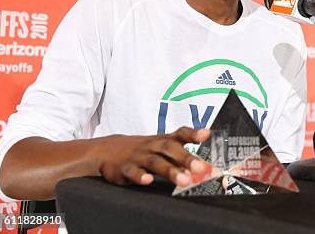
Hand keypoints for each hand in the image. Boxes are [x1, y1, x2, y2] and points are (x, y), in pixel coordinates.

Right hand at [95, 127, 209, 186]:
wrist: (107, 150)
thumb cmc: (144, 150)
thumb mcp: (162, 149)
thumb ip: (183, 157)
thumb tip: (206, 168)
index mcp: (163, 140)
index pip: (180, 134)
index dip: (193, 133)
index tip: (206, 134)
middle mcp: (152, 146)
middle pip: (170, 149)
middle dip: (187, 158)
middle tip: (201, 168)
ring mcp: (138, 156)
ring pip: (155, 162)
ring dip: (170, 171)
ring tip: (184, 180)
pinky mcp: (124, 168)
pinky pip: (132, 172)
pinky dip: (140, 176)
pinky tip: (148, 181)